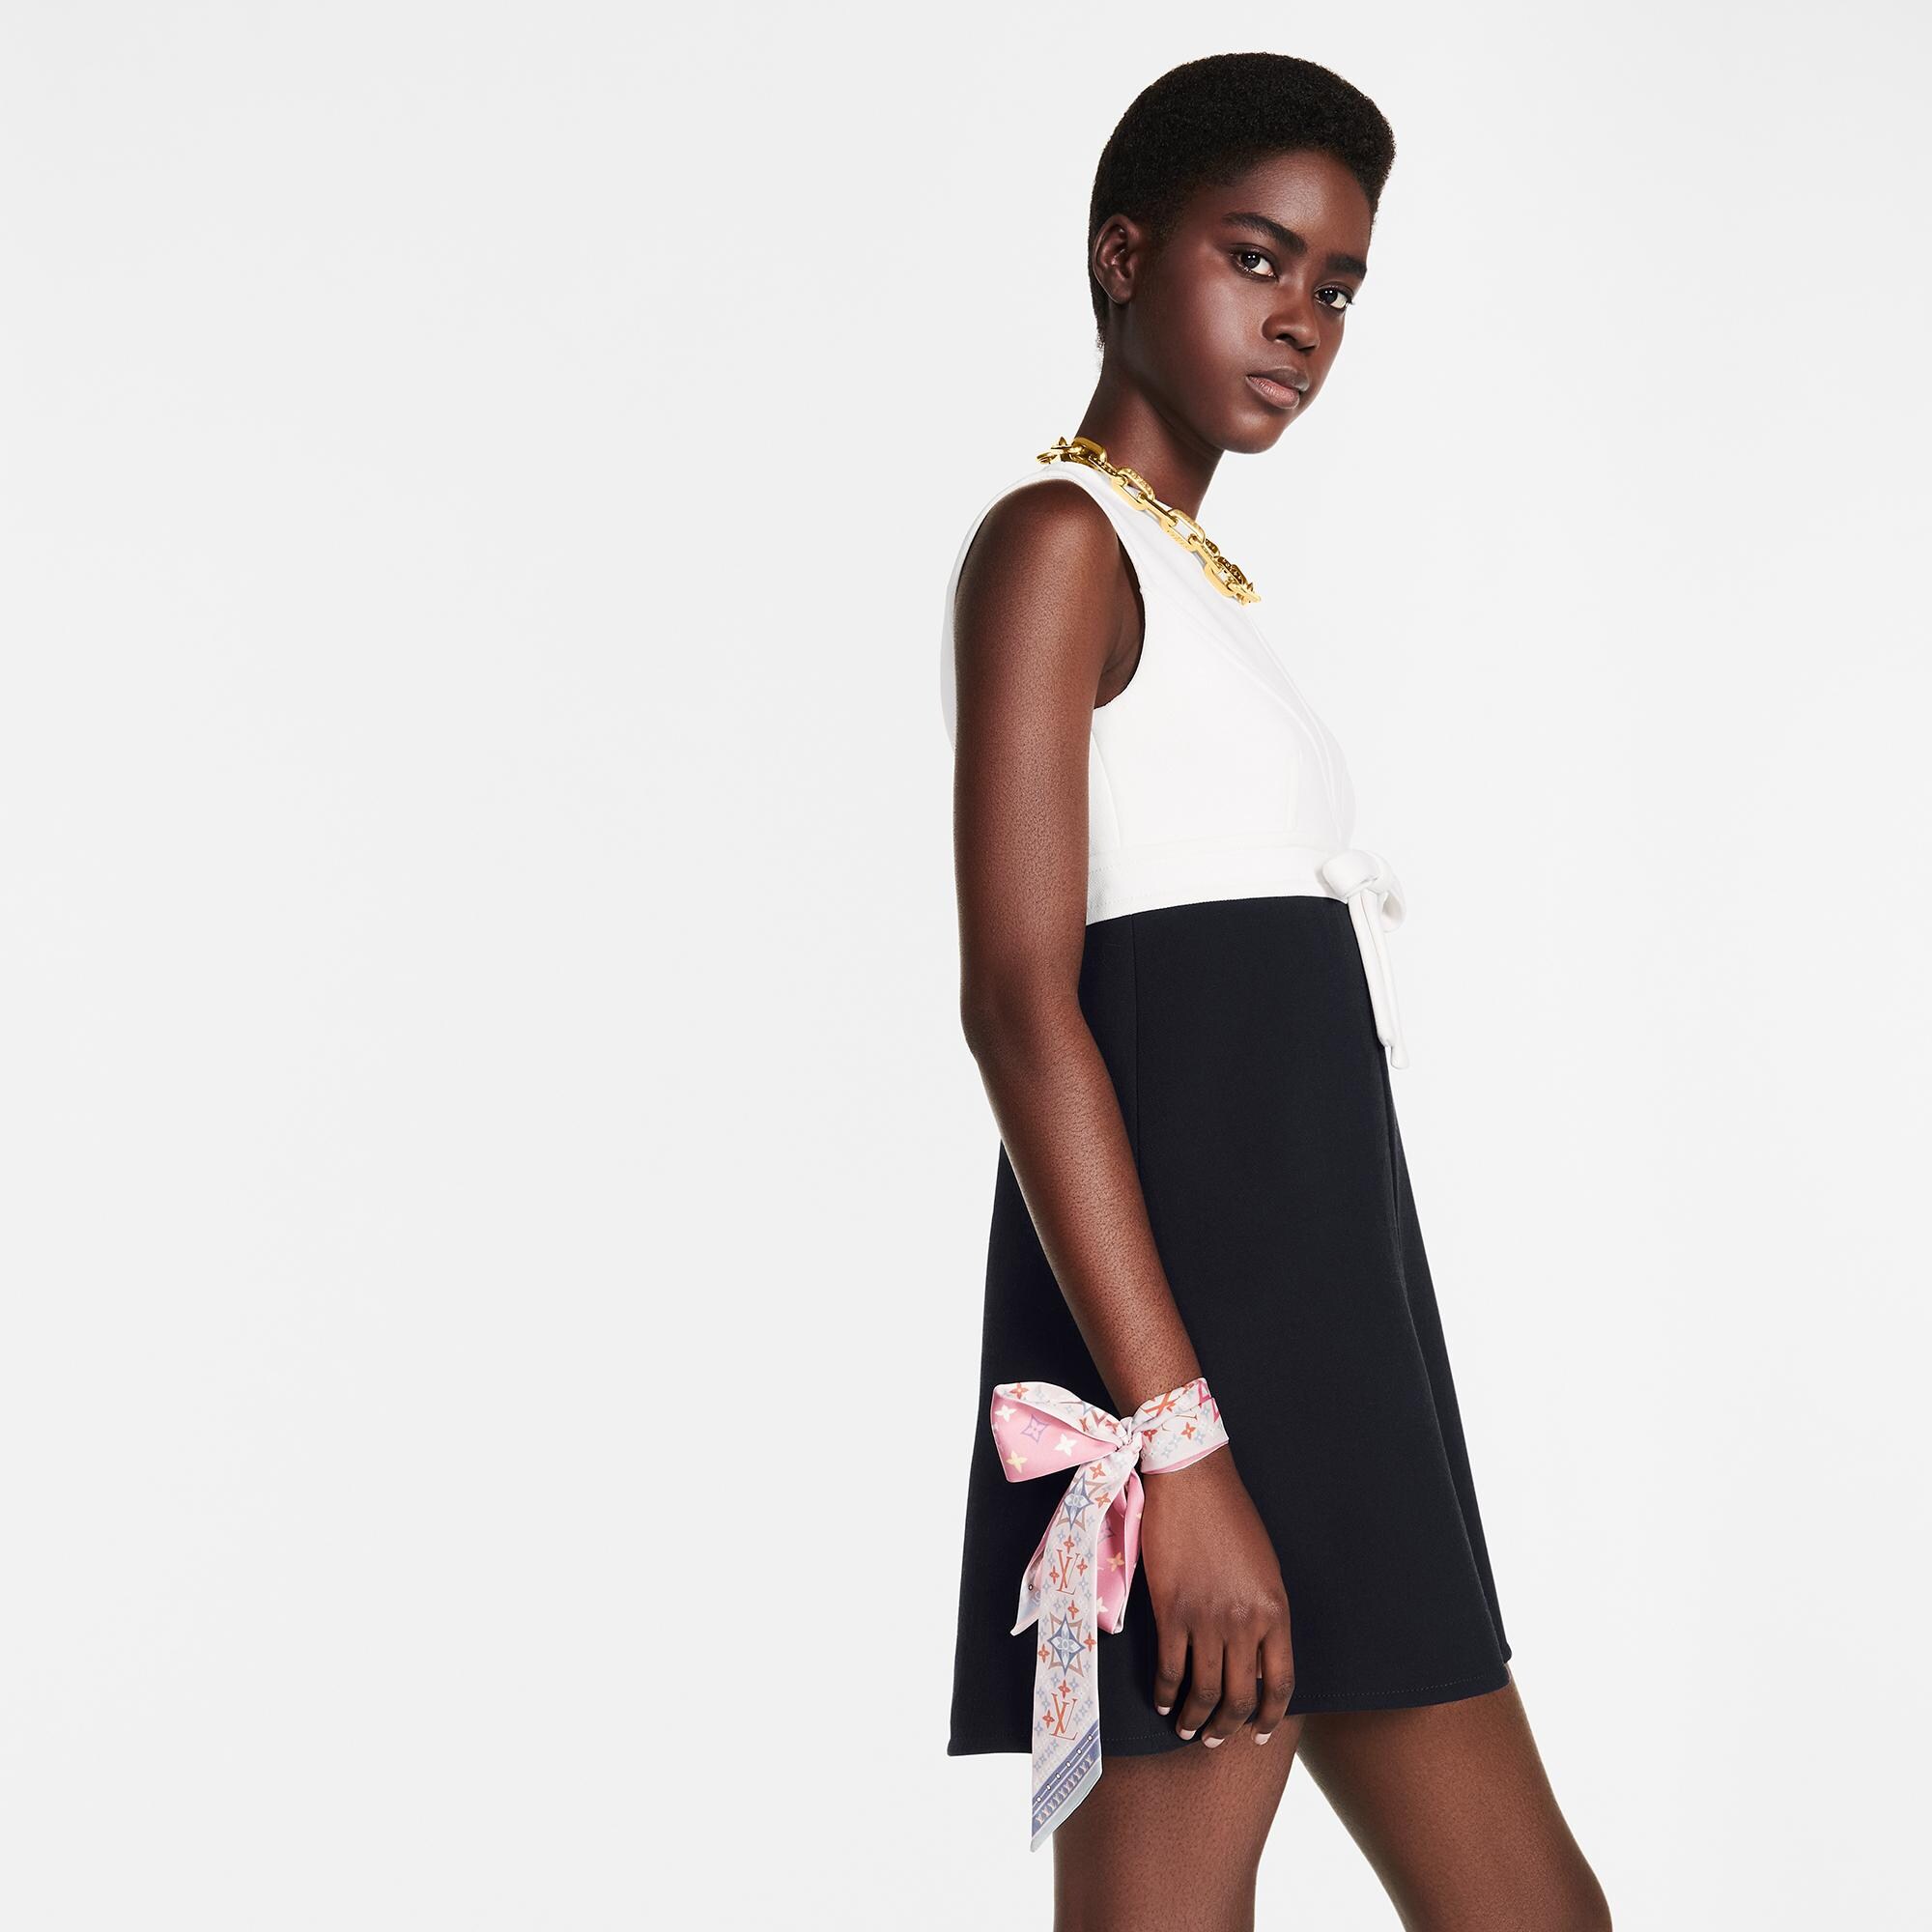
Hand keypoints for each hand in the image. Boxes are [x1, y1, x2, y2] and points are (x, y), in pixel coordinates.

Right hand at [1138, 1450, 1294, 1745]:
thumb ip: (1263, 1614)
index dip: (1269, 1717)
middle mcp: (1245, 1623)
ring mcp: (1206, 1619)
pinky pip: (1170, 1668)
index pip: (1280, 1684)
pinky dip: (1166, 1693)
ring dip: (1194, 1719)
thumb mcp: (1264, 1568)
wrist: (1192, 1480)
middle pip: (1240, 1696)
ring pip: (1204, 1690)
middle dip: (1227, 1728)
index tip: (1257, 1734)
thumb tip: (1253, 1659)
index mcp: (1275, 1611)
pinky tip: (1163, 1702)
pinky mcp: (1171, 1611)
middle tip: (1214, 1741)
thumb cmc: (1230, 1516)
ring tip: (1186, 1729)